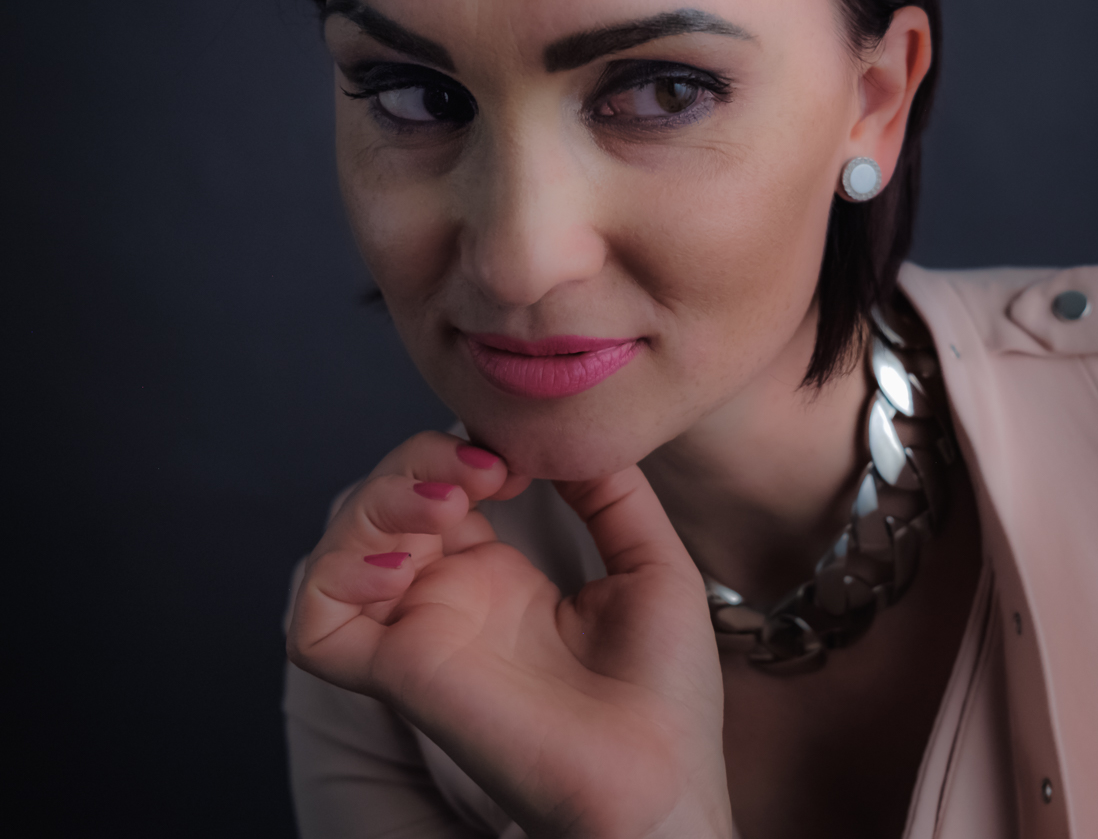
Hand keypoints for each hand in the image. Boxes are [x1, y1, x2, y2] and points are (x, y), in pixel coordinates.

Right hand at [287, 431, 731, 838]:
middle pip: (385, 506)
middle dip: (416, 460)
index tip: (513, 454)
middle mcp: (451, 604)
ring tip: (451, 502)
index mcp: (502, 581)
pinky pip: (316, 625)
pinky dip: (337, 575)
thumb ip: (609, 492)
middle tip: (483, 468)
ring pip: (341, 551)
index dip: (458, 453)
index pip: (439, 492)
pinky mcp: (401, 675)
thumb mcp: (649, 564)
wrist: (662, 781)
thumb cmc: (664, 695)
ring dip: (379, 501)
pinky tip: (405, 560)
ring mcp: (422, 637)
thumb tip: (567, 432)